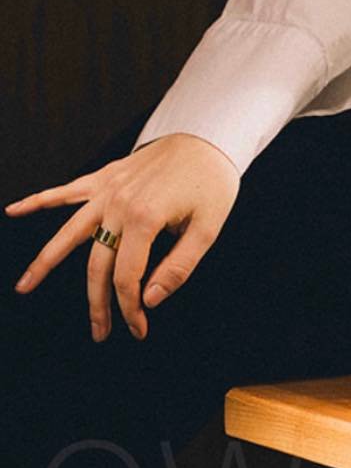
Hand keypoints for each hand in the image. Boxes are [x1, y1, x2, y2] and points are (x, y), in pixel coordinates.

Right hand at [6, 133, 240, 341]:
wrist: (210, 134)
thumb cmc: (213, 181)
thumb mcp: (208, 227)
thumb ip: (178, 267)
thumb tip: (149, 300)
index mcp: (145, 218)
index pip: (127, 278)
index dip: (130, 308)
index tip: (140, 327)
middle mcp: (119, 204)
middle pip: (97, 265)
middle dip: (97, 304)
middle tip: (99, 333)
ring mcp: (109, 190)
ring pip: (69, 232)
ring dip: (46, 261)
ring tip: (24, 286)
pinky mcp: (106, 176)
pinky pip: (68, 190)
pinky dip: (41, 199)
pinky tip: (14, 209)